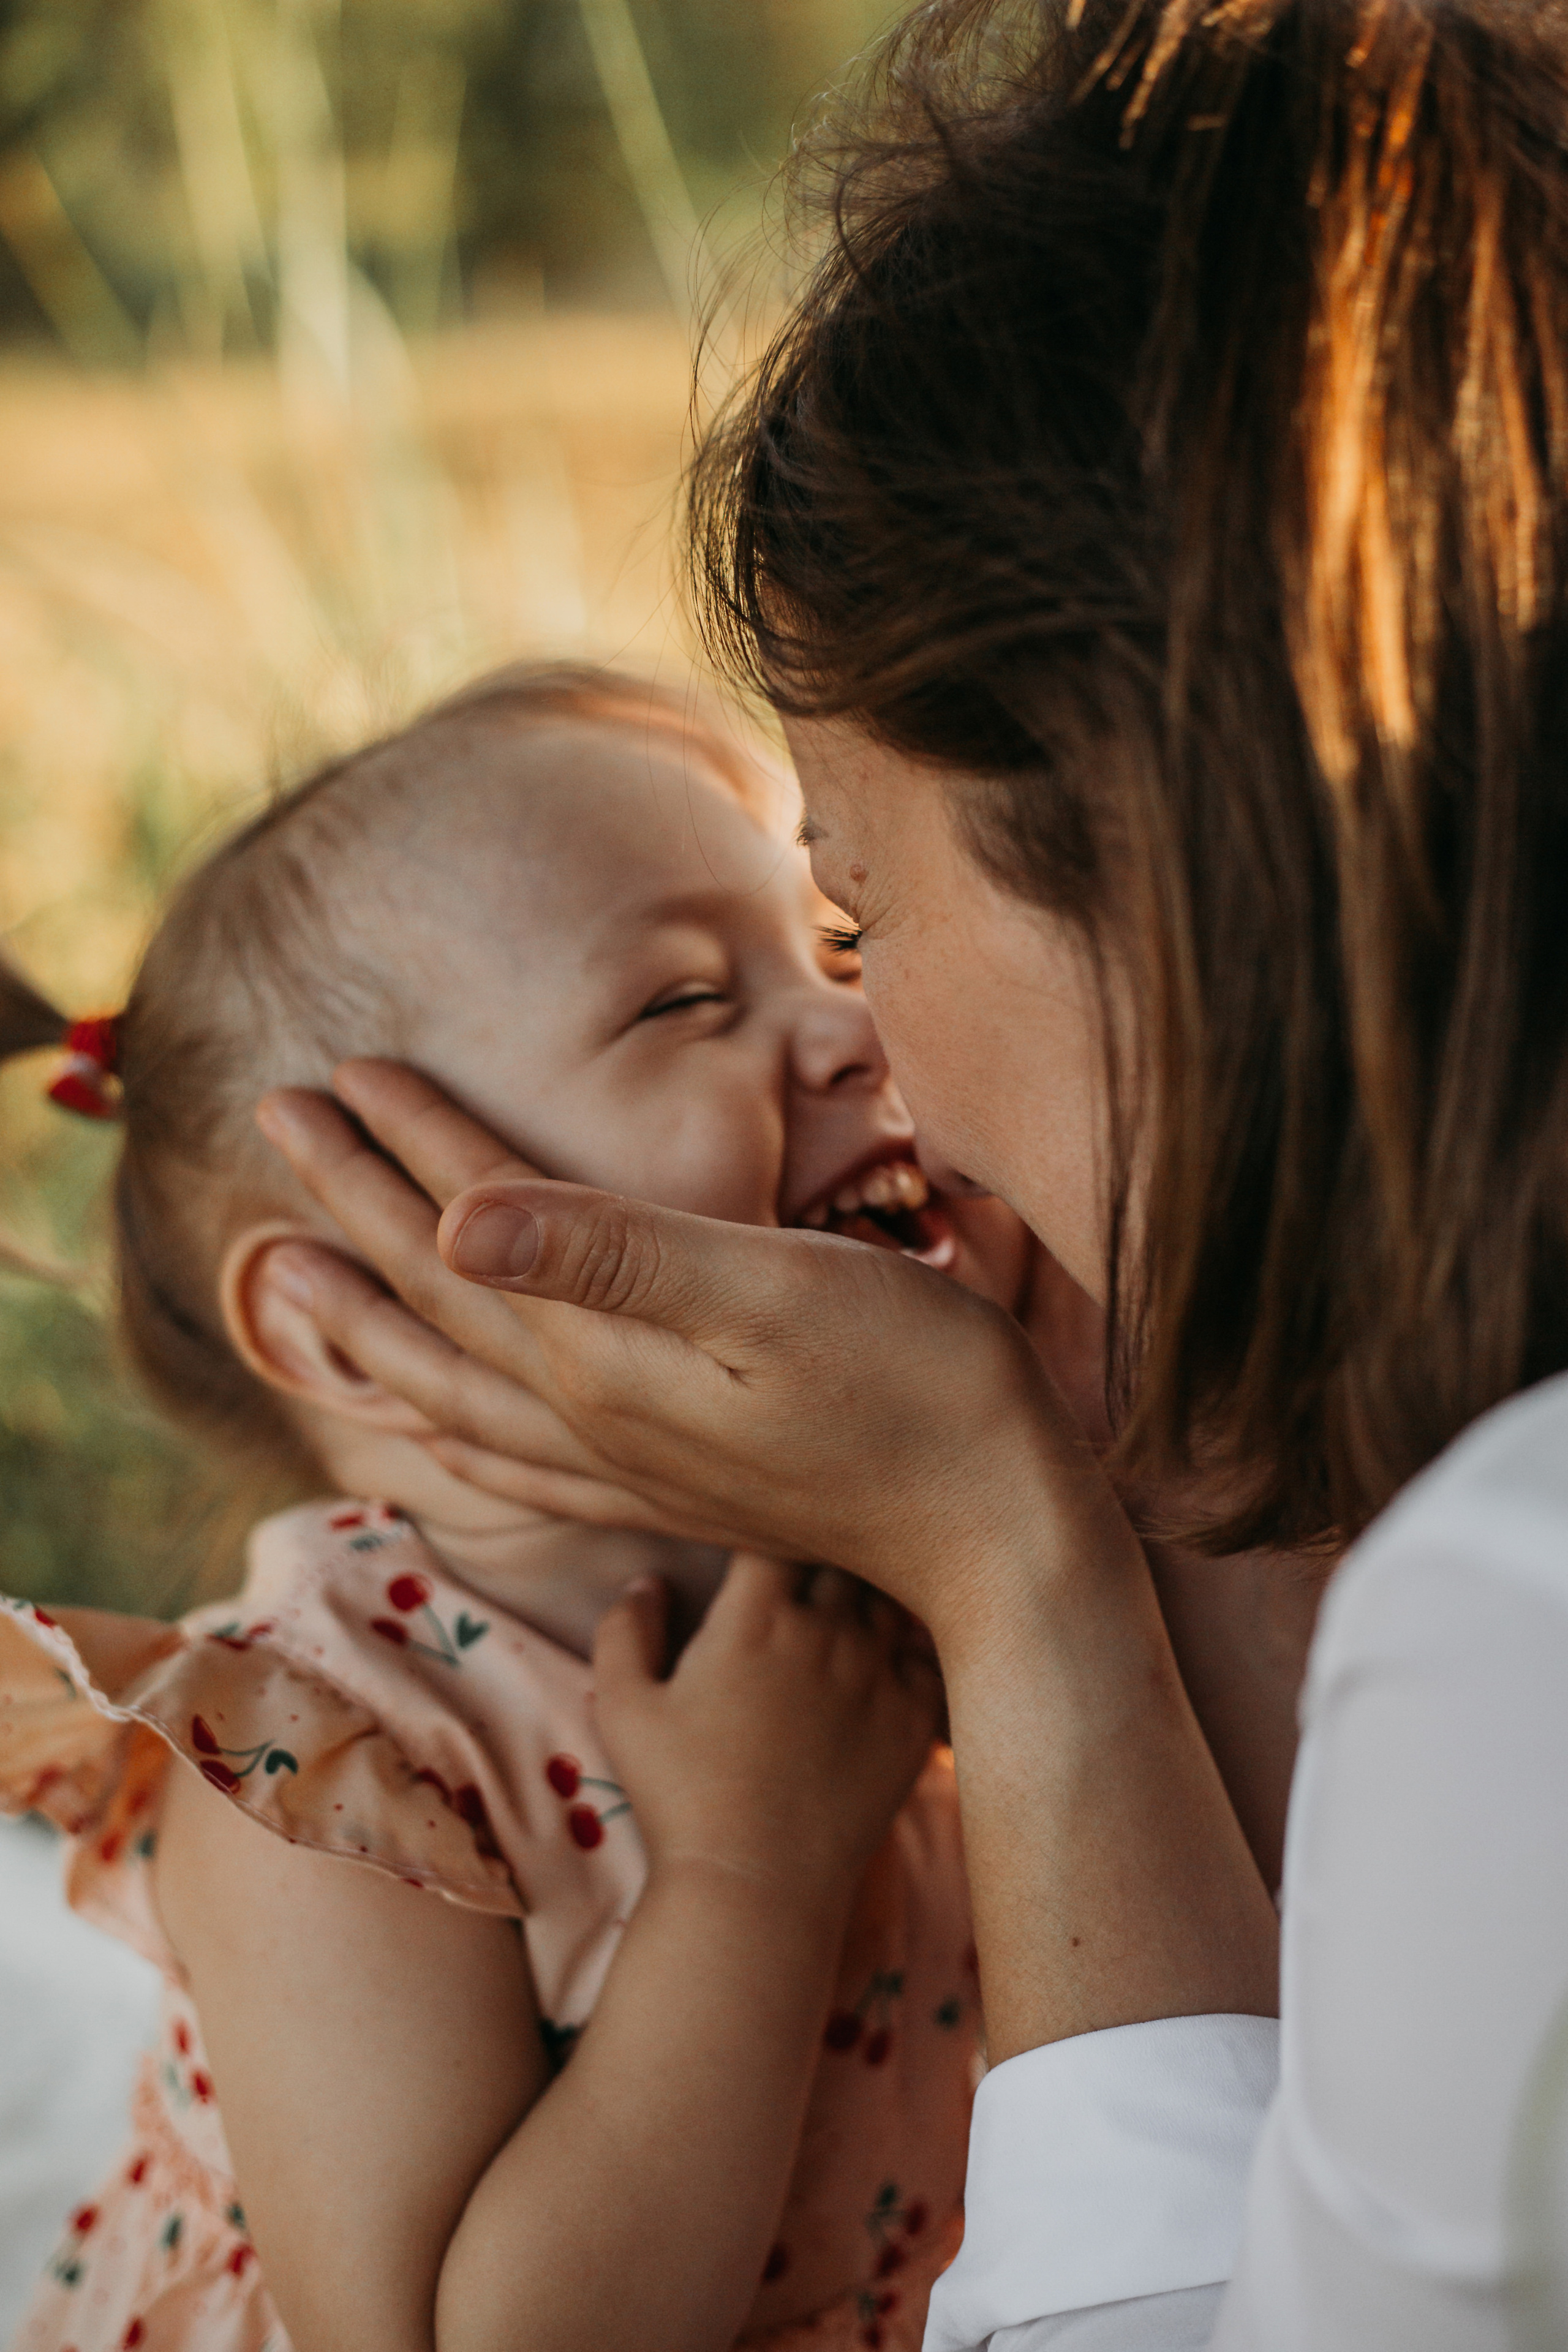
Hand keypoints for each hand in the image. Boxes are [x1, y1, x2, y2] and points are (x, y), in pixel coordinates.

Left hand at [258, 1063, 1130, 1632]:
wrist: (994, 1525)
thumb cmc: (913, 1386)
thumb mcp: (771, 1296)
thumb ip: (612, 1254)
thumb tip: (457, 1216)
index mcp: (604, 1352)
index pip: (475, 1222)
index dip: (409, 1138)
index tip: (341, 1066)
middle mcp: (590, 1414)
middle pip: (437, 1297)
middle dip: (352, 1201)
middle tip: (278, 1120)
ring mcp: (622, 1464)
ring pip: (450, 1385)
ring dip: (367, 1318)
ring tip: (294, 1276)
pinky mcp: (664, 1490)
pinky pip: (505, 1460)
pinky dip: (442, 1429)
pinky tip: (427, 1422)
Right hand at [593, 1556, 940, 1904]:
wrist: (754, 1886)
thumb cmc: (678, 1797)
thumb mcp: (625, 1709)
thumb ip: (626, 1631)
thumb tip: (648, 1582)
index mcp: (754, 1619)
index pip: (777, 1532)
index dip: (770, 1530)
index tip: (761, 1553)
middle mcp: (825, 1632)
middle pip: (839, 1560)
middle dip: (822, 1562)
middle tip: (806, 1584)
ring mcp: (877, 1674)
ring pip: (887, 1602)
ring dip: (867, 1604)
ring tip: (845, 1625)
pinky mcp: (912, 1720)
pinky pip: (927, 1658)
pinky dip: (909, 1654)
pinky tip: (888, 1670)